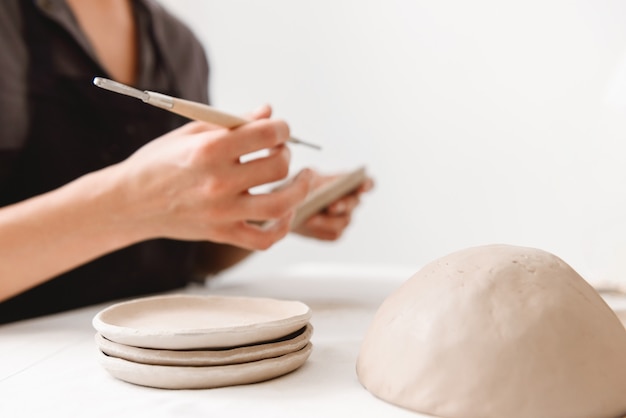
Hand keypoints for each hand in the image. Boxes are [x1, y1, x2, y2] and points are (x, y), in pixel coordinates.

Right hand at [113, 107, 312, 249]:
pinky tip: (284, 211)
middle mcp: (218, 182)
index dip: (282, 128)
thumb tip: (269, 112)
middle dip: (287, 154)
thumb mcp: (190, 132)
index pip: (267, 134)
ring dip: (299, 190)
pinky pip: (263, 239)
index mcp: (210, 150)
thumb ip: (233, 123)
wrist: (129, 202)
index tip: (281, 130)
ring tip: (302, 179)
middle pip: (278, 167)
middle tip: (281, 152)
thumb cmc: (159, 162)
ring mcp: (221, 212)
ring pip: (280, 205)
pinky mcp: (221, 234)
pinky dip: (281, 227)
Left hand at [292, 171, 373, 239]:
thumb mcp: (302, 177)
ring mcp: (344, 219)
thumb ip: (308, 175)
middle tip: (331, 206)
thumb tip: (311, 176)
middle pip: (354, 203)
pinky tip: (308, 225)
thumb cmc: (301, 187)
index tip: (361, 187)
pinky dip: (320, 230)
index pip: (367, 184)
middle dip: (343, 204)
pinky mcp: (334, 233)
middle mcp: (350, 202)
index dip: (367, 185)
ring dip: (327, 221)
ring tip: (311, 218)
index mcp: (349, 184)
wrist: (288, 207)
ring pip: (343, 222)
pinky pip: (332, 234)